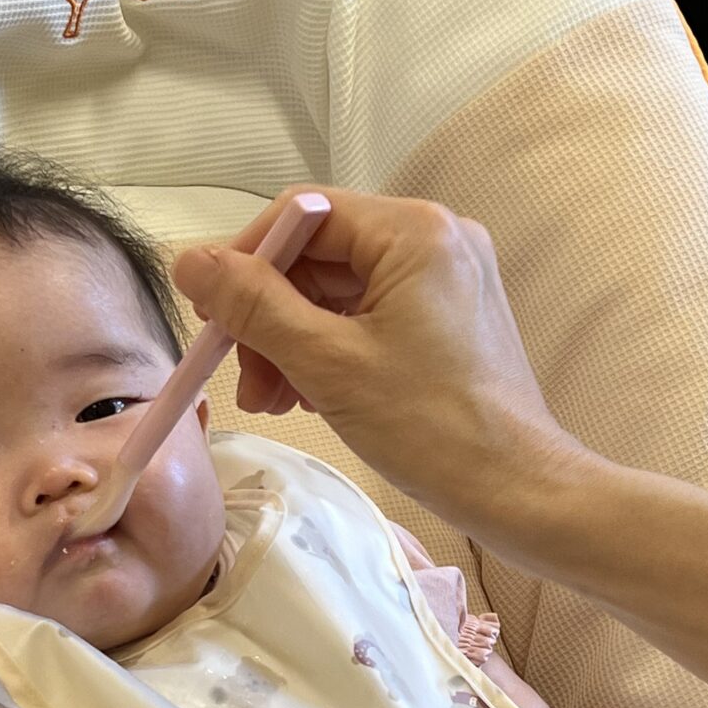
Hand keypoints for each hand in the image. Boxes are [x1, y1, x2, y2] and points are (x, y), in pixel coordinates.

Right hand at [171, 187, 579, 540]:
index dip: (246, 261)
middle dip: (269, 316)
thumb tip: (189, 263)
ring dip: (292, 341)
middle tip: (243, 379)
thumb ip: (253, 306)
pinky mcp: (448, 320)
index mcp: (415, 231)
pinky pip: (368, 318)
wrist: (518, 491)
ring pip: (338, 293)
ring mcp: (446, 281)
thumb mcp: (327, 363)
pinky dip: (329, 352)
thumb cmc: (432, 428)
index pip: (302, 215)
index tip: (211, 318)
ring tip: (272, 400)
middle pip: (318, 256)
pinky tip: (309, 398)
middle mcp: (436, 240)